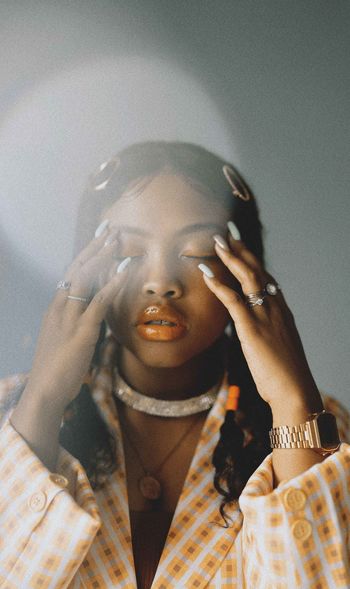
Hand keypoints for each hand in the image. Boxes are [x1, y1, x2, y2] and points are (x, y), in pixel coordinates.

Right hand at [23, 226, 128, 408]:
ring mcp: (69, 319)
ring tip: (117, 242)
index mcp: (55, 309)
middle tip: (110, 229)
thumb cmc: (56, 369)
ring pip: (85, 280)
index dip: (86, 256)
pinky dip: (111, 285)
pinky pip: (98, 303)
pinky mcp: (81, 333)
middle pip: (76, 270)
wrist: (44, 391)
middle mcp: (59, 308)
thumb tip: (94, 314)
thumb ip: (76, 324)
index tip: (98, 239)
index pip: (70, 275)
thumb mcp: (63, 340)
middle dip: (94, 248)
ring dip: (102, 259)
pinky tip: (123, 271)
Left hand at [200, 229, 322, 411]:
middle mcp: (275, 307)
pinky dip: (219, 284)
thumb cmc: (285, 375)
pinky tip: (206, 273)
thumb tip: (254, 330)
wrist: (294, 390)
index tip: (240, 245)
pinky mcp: (252, 328)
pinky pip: (233, 300)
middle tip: (226, 232)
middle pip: (257, 270)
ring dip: (230, 258)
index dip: (251, 260)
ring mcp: (265, 316)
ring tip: (216, 242)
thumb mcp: (278, 347)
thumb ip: (267, 332)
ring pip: (247, 278)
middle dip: (241, 249)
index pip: (265, 278)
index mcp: (281, 311)